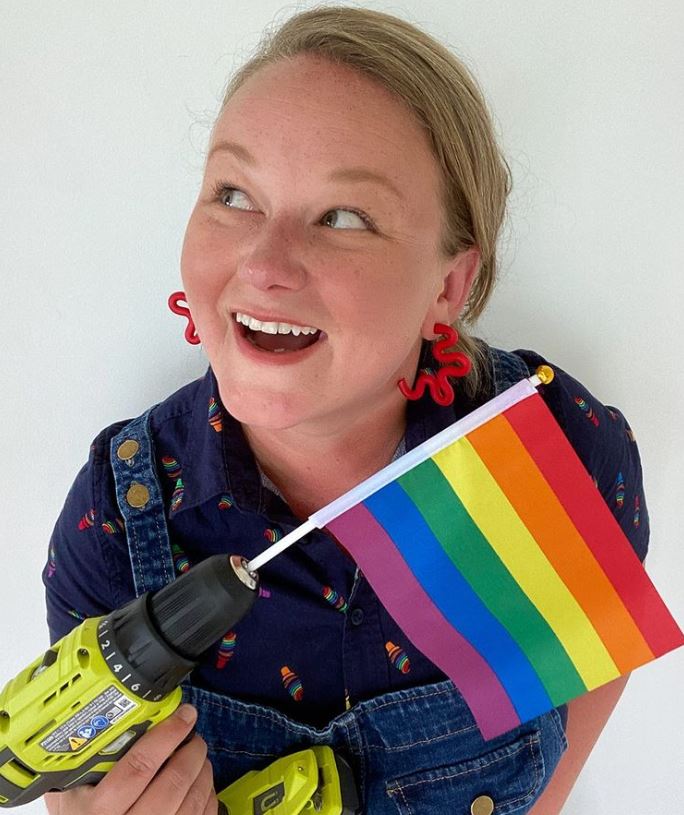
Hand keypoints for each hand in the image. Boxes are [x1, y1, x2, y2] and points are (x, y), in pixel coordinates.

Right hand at [44, 704, 218, 814]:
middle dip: (191, 753)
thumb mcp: (68, 794)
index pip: (138, 767)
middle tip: (194, 736)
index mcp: (98, 811)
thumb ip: (84, 763)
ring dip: (202, 773)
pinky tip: (201, 785)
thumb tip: (114, 721)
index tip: (183, 716)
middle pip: (172, 785)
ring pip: (191, 803)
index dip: (167, 736)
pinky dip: (207, 798)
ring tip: (198, 758)